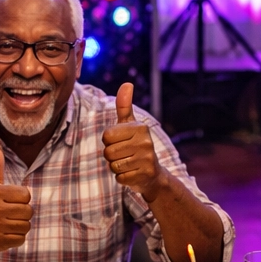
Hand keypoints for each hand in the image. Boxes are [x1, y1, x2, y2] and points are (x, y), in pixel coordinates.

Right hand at [0, 142, 32, 254]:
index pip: (26, 195)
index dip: (22, 198)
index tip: (11, 200)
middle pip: (28, 211)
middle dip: (22, 212)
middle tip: (10, 212)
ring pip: (26, 226)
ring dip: (20, 225)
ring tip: (8, 222)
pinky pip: (21, 239)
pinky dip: (16, 237)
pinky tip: (5, 233)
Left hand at [101, 83, 166, 199]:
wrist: (153, 174)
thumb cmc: (136, 145)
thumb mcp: (130, 125)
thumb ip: (124, 106)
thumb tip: (127, 84)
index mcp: (140, 127)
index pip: (107, 136)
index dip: (109, 141)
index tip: (120, 142)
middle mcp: (145, 142)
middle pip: (108, 152)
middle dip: (112, 156)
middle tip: (125, 155)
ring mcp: (146, 160)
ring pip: (113, 165)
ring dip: (116, 167)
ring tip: (128, 163)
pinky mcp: (144, 175)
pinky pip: (119, 178)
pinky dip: (122, 177)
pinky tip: (132, 173)